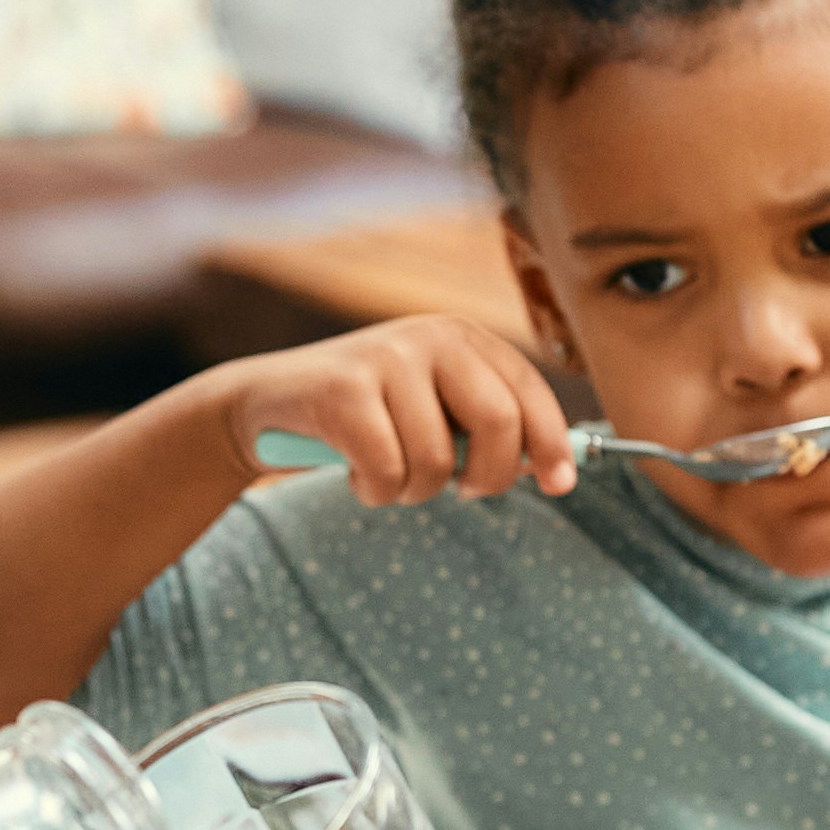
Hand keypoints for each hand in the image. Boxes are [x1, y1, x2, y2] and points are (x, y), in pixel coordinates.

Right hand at [203, 318, 580, 508]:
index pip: (528, 390)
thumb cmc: (366, 416)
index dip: (552, 442)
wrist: (268, 404)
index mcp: (461, 337)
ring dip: (413, 490)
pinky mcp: (342, 391)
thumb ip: (486, 427)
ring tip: (387, 474)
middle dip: (488, 477)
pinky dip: (374, 491)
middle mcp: (428, 337)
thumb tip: (554, 467)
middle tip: (464, 491)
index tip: (561, 485)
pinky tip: (354, 473)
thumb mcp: (432, 408)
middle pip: (498, 424)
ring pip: (437, 462)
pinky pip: (387, 472)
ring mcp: (385, 359)